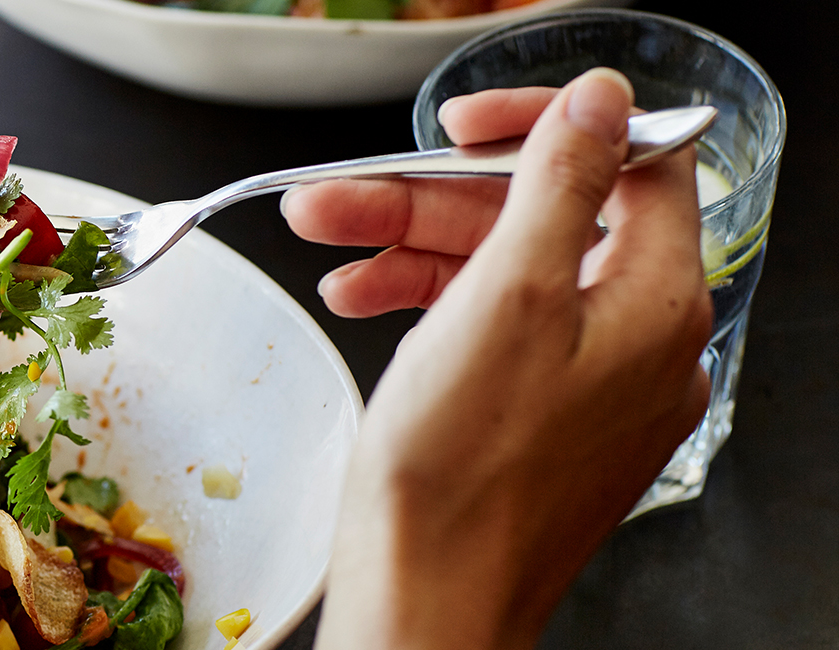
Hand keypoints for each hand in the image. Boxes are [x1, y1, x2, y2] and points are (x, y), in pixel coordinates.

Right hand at [301, 69, 713, 649]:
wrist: (428, 597)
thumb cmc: (461, 475)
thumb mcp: (504, 297)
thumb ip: (558, 185)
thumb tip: (601, 102)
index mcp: (652, 304)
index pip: (626, 165)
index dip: (540, 129)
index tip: (460, 126)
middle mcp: (636, 343)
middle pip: (544, 221)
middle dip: (433, 200)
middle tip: (343, 197)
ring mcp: (590, 385)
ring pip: (506, 276)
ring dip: (412, 249)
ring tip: (328, 248)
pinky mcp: (542, 420)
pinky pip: (494, 332)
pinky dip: (427, 308)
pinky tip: (362, 301)